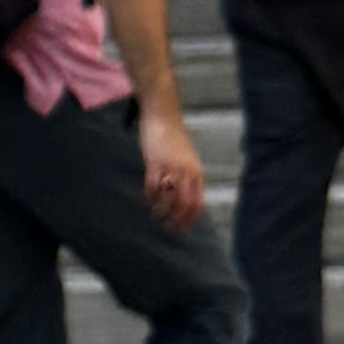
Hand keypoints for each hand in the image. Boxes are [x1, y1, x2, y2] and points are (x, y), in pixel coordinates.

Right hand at [139, 109, 208, 229]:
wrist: (163, 115)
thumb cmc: (173, 137)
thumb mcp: (187, 159)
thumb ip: (187, 176)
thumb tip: (182, 196)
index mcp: (197, 173)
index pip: (197, 203)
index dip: (189, 219)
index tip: (181, 228)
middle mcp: (187, 172)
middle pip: (184, 204)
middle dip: (176, 220)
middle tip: (168, 228)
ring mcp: (171, 168)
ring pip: (168, 198)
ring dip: (161, 210)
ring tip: (155, 214)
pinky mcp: (155, 163)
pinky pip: (152, 186)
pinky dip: (149, 196)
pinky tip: (146, 198)